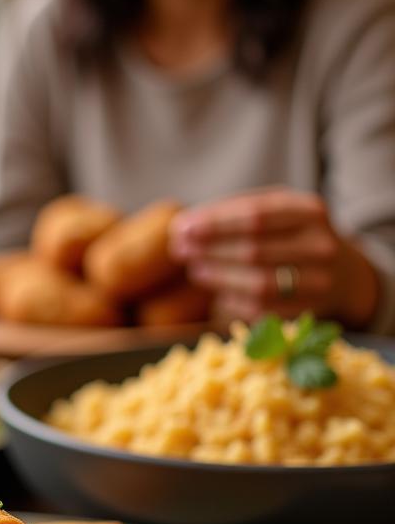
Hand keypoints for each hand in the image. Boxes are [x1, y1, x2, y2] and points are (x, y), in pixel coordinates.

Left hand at [169, 188, 378, 327]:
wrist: (344, 273)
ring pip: (258, 283)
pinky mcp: (308, 311)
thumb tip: (182, 228)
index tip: (181, 227)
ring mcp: (318, 281)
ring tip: (195, 270)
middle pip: (254, 250)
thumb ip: (234, 214)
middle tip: (179, 250)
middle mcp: (320, 245)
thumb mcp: (275, 212)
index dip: (214, 223)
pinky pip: (262, 309)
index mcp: (310, 211)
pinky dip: (233, 301)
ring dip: (218, 277)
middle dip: (210, 250)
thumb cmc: (292, 236)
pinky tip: (217, 294)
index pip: (255, 216)